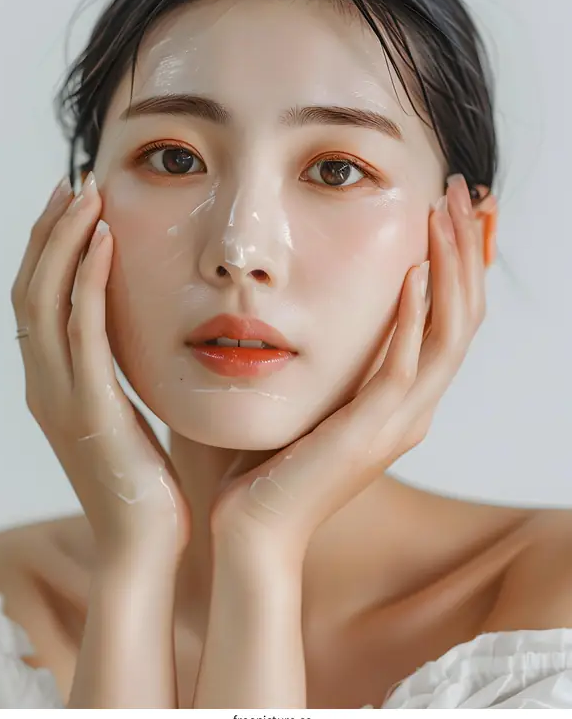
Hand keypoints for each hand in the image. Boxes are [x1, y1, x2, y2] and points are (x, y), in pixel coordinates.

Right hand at [11, 173, 189, 559]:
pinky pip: (82, 329)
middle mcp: (45, 384)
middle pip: (31, 287)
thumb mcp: (130, 418)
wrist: (144, 546)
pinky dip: (87, 280)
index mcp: (53, 385)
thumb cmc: (148, 485)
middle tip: (75, 181)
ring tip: (87, 192)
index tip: (76, 206)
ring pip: (45, 298)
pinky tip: (105, 242)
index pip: (38, 301)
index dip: (50, 249)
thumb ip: (125, 377)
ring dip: (64, 240)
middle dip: (50, 230)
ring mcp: (60, 395)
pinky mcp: (90, 407)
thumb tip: (149, 339)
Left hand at [211, 174, 488, 561]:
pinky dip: (414, 318)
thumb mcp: (311, 391)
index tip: (452, 209)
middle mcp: (414, 407)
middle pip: (463, 316)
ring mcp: (399, 423)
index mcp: (401, 398)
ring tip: (444, 212)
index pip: (450, 318)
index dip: (459, 262)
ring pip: (450, 334)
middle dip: (465, 249)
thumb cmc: (270, 459)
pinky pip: (405, 367)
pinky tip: (412, 273)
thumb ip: (330, 352)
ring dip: (451, 269)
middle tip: (458, 191)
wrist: (252, 527)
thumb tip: (319, 303)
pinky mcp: (371, 433)